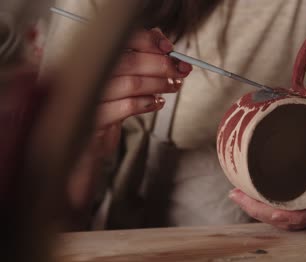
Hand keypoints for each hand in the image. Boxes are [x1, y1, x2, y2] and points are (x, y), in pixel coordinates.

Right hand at [95, 28, 191, 154]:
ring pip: (132, 84)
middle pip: (130, 62)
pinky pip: (127, 106)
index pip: (122, 40)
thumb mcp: (123, 78)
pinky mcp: (96, 117)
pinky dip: (147, 103)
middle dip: (162, 65)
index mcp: (93, 55)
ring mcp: (89, 95)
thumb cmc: (108, 104)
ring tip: (173, 86)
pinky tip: (157, 102)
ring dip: (159, 84)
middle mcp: (87, 72)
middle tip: (180, 70)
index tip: (169, 48)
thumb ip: (140, 56)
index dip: (149, 41)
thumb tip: (163, 43)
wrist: (89, 139)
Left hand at [229, 94, 305, 230]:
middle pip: (285, 220)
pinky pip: (291, 217)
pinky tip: (254, 200)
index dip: (270, 210)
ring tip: (238, 195)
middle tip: (234, 193)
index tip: (247, 196)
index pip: (299, 214)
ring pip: (286, 221)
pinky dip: (272, 211)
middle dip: (257, 210)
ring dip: (260, 212)